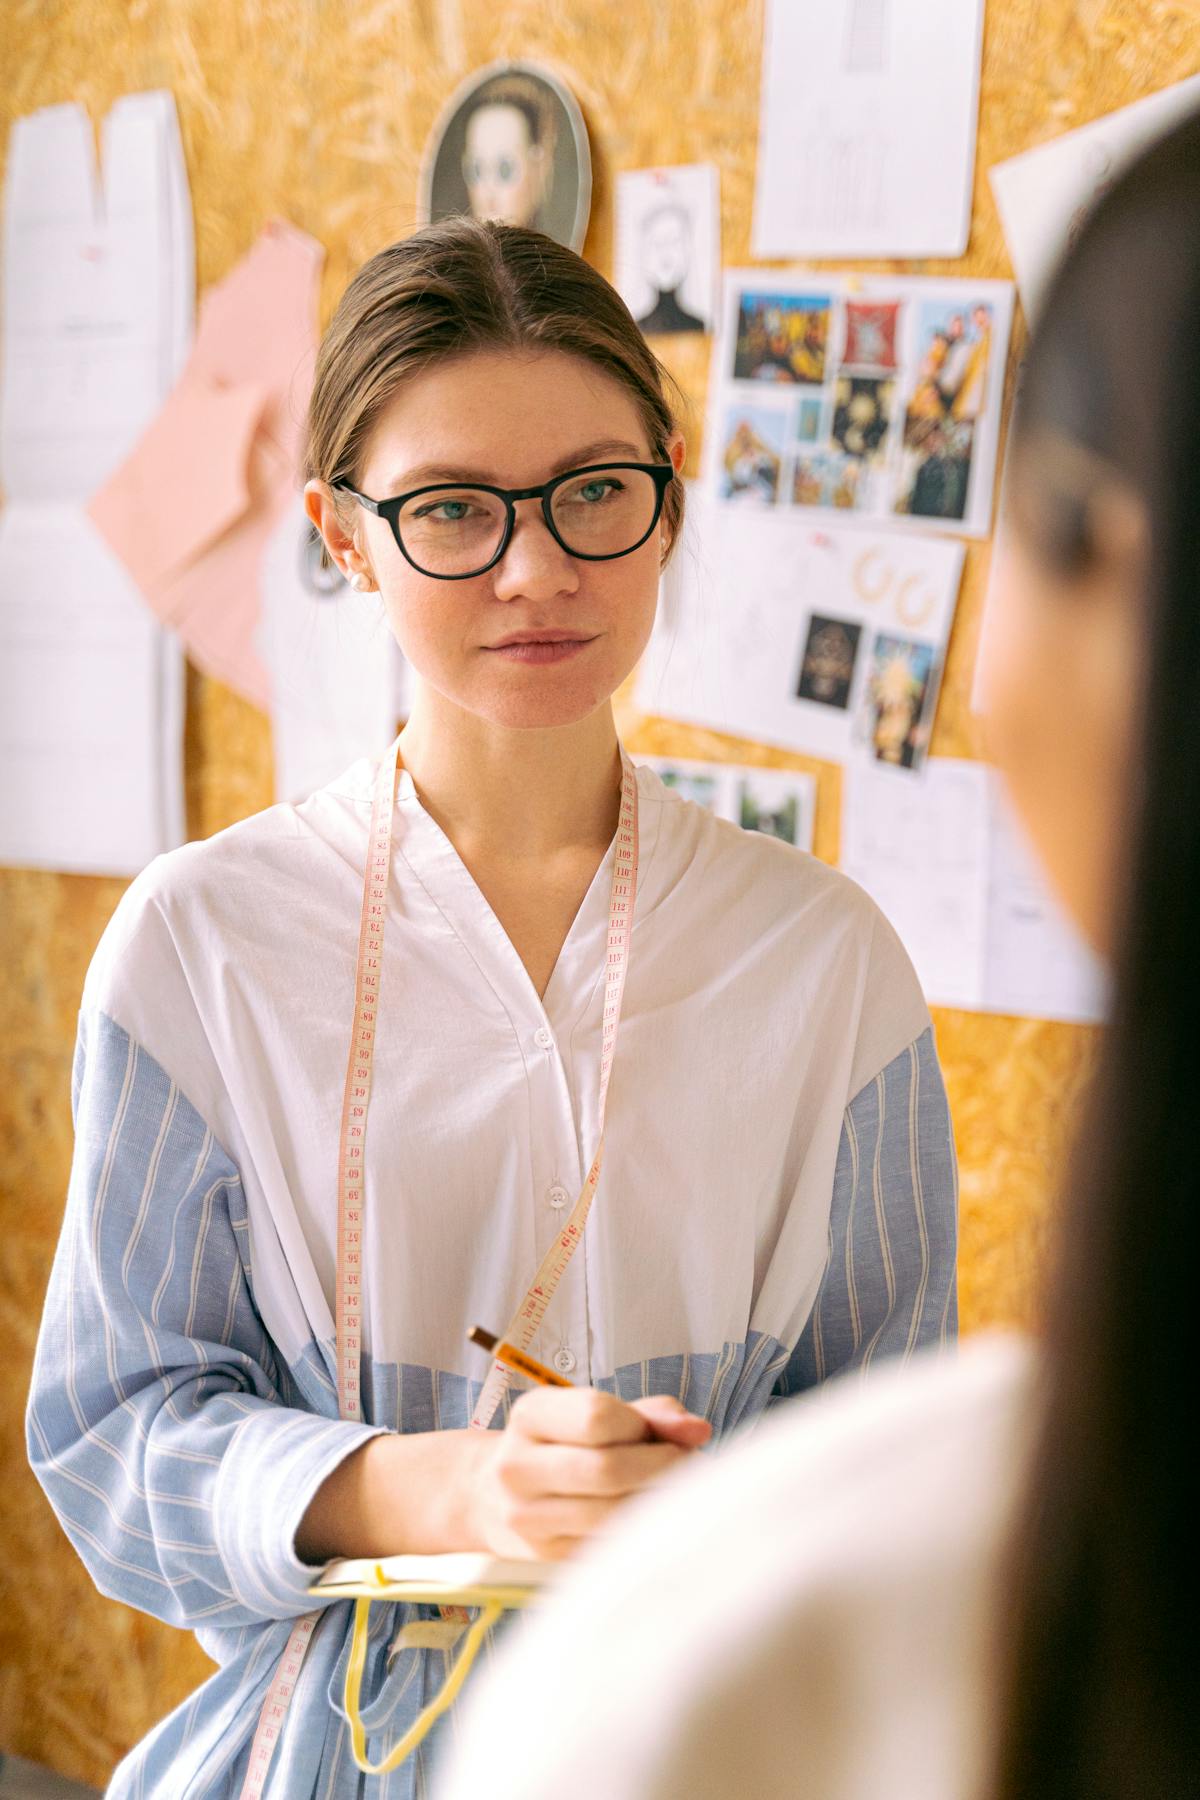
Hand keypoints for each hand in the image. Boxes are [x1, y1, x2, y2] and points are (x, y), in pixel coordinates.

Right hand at [468, 1387, 711, 1561]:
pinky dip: (641, 1532)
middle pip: (606, 1469)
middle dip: (661, 1467)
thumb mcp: (592, 1413)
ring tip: (674, 1490)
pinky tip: (652, 1518)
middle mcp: (518, 1466)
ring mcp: (528, 1517)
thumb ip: (650, 1415)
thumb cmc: (562, 1444)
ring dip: (657, 1502)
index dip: (641, 1425)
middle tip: (687, 1465)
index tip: (660, 1434)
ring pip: (611, 1514)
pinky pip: (608, 1545)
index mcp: (530, 1416)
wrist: (493, 1496)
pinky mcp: (545, 1556)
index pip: (596, 1416)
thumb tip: (697, 1430)